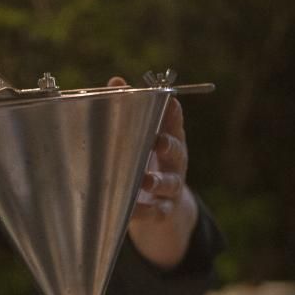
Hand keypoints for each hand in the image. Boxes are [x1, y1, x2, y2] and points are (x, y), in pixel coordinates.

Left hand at [111, 75, 198, 267]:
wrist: (160, 208)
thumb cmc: (144, 162)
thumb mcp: (141, 139)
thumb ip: (130, 112)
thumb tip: (116, 82)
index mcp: (169, 139)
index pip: (174, 123)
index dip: (173, 114)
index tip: (170, 103)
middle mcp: (175, 162)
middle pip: (178, 151)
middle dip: (168, 146)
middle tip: (157, 142)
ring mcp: (171, 188)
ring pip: (169, 184)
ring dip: (157, 181)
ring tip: (146, 180)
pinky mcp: (163, 211)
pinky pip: (156, 212)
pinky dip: (143, 211)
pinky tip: (131, 209)